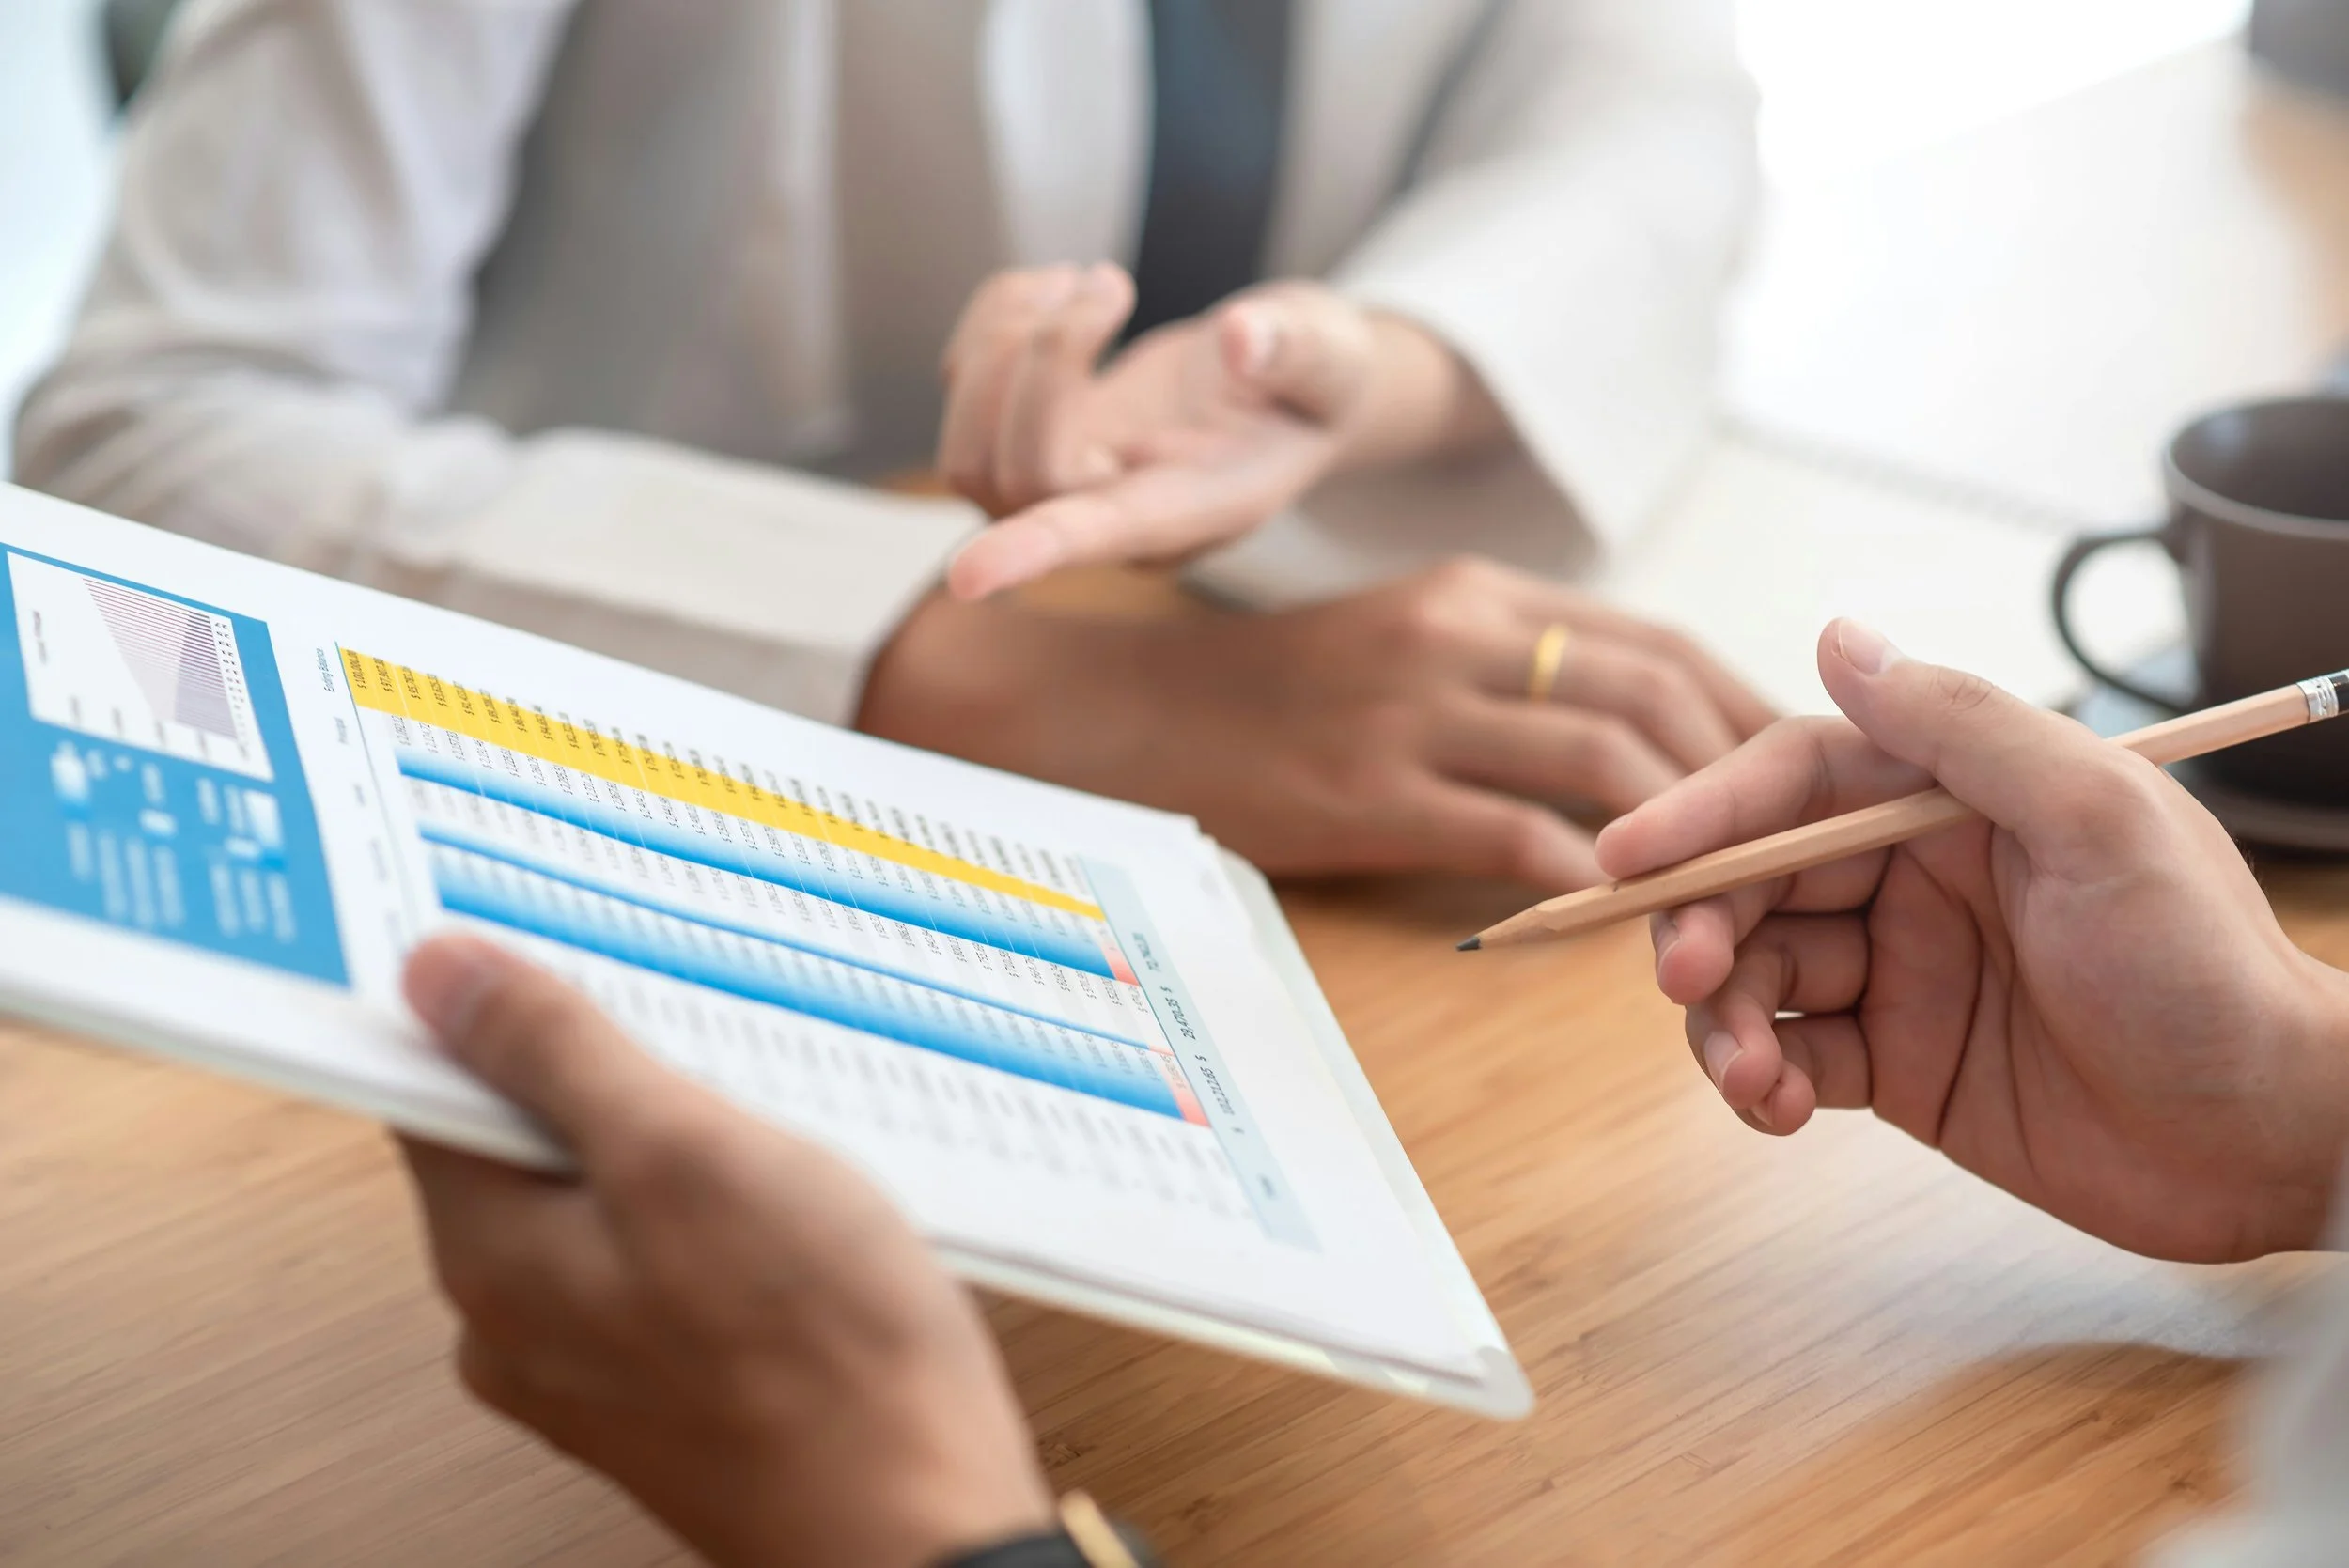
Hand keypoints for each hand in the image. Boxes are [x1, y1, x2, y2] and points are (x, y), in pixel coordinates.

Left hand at [395, 937, 1052, 1567]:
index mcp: (493, 1256)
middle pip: (521, 1134)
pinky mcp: (677, 1378)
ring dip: (672, 1129)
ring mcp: (600, 1357)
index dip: (484, 997)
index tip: (543, 933)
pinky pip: (664, 1251)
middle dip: (601, 1057)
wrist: (923, 1521)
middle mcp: (521, 1318)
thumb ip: (556, 1058)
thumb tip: (438, 975)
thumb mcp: (687, 1156)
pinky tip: (790, 1188)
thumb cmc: (824, 1359)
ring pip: (604, 1192)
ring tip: (761, 1097)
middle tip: (689, 1005)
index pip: (431, 1087)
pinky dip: (714, 1201)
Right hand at [859, 557, 1772, 887]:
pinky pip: (1515, 837)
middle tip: (1798, 848)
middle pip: (1654, 690)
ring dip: (1684, 834)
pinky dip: (1584, 882)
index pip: (1654, 637)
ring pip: (1606, 763)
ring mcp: (1414, 709)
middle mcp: (1458, 632)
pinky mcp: (1371, 790)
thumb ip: (1505, 668)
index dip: (1744, 704)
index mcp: (1475, 592)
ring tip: (1724, 898)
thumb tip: (1626, 735)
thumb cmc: (1268, 692)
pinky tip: (1617, 923)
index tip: (1800, 771)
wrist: (1122, 710)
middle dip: (1746, 772)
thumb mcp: (1396, 641)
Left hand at [936, 264, 1502, 598]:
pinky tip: (1054, 287)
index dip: (1036, 550)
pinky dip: (992, 321)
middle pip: (1016, 479)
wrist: (1292, 384)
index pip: (1100, 537)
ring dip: (1000, 344)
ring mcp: (1065, 483)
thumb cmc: (1316, 382)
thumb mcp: (1334, 358)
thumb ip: (1296, 353)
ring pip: (969, 454)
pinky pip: (964, 394)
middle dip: (1037, 363)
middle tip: (1111, 280)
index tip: (967, 577)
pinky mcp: (1031, 436)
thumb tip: (1241, 339)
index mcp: (1192, 508)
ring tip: (1081, 278)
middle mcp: (1116, 514)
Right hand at [1598, 620, 2348, 1261]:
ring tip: (1748, 1076)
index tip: (1631, 856)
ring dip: (1725, 1022)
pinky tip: (1776, 1108)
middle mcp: (1914, 879)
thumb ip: (1961, 727)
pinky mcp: (1899, 1069)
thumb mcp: (2096, 821)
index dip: (1702, 813)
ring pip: (1757, 979)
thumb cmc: (2210, 969)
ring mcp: (1901, 975)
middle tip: (1690, 977)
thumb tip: (1838, 636)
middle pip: (1752, 884)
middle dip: (1701, 927)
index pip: (1793, 783)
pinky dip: (1760, 1082)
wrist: (2276, 1140)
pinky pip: (1791, 1061)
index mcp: (1954, 801)